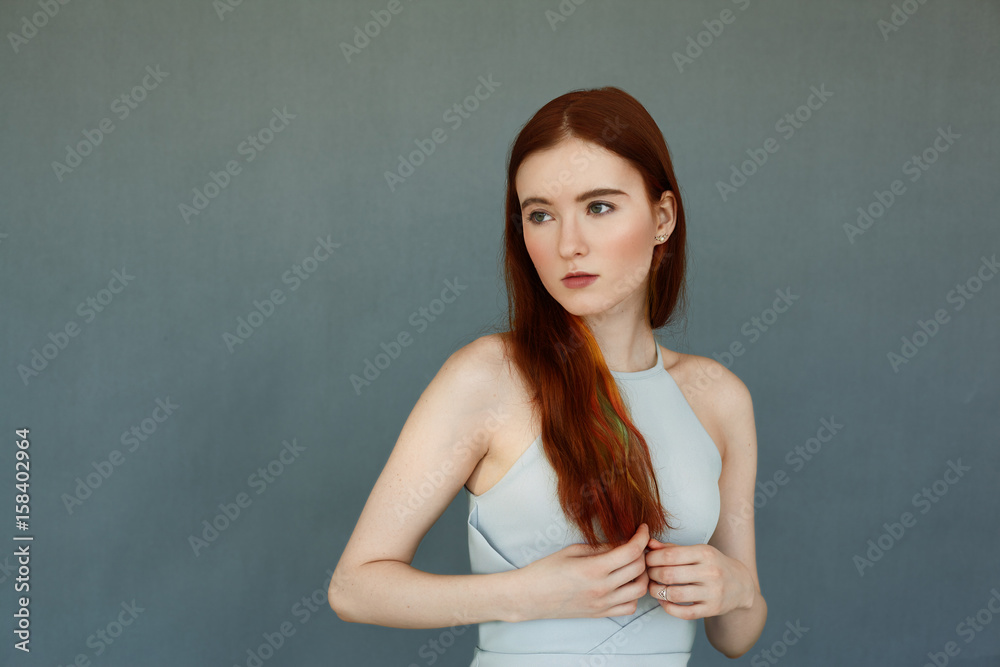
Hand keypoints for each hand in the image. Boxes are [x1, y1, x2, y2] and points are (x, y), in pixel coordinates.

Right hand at [516, 523, 650, 621]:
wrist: (529, 597)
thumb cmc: (545, 571)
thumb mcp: (573, 551)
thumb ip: (601, 548)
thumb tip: (623, 542)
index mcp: (593, 569)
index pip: (631, 552)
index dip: (642, 537)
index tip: (643, 529)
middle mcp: (602, 588)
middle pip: (639, 569)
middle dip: (643, 552)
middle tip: (636, 544)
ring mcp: (602, 604)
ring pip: (640, 590)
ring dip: (641, 575)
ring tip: (632, 564)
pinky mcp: (600, 614)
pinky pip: (629, 607)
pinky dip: (633, 595)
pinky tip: (624, 584)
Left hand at [644, 538, 752, 619]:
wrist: (741, 584)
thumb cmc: (713, 564)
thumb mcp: (697, 551)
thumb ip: (672, 548)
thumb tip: (648, 544)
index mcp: (705, 553)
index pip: (670, 555)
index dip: (652, 558)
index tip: (646, 560)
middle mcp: (710, 572)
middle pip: (669, 575)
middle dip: (652, 574)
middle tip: (648, 573)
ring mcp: (712, 592)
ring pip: (675, 595)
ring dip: (656, 591)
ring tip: (653, 587)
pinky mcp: (712, 609)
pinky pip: (684, 612)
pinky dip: (668, 607)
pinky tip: (663, 600)